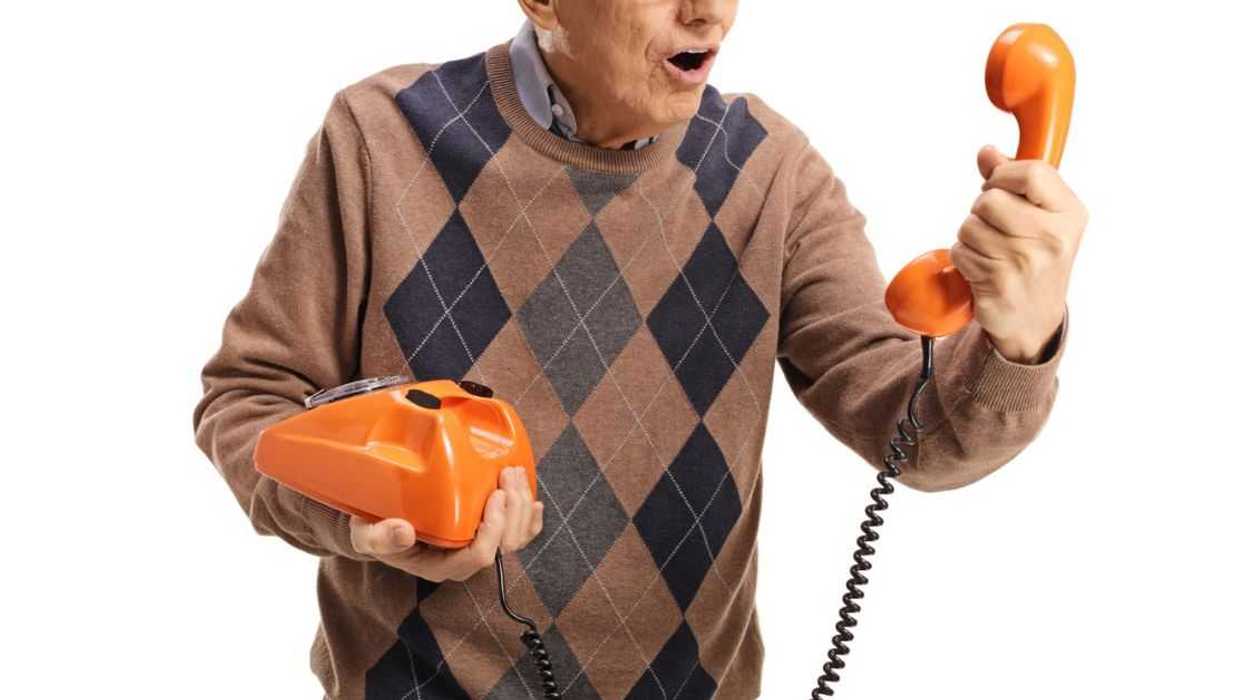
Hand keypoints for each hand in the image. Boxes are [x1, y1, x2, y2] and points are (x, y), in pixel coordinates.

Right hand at [348, 466, 544, 580]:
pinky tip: (534, 503)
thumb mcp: (367, 534)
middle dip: (513, 510)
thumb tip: (403, 531)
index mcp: (442, 565)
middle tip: (508, 475)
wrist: (380, 527)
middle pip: (505, 545)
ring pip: (515, 538)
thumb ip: (380, 537)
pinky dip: (530, 520)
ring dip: (522, 506)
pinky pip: (517, 534)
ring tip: (515, 474)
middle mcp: (465, 560)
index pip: (480, 556)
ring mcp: (477, 548)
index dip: (493, 529)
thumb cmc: (375, 530)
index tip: (494, 496)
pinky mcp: (484, 534)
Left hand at [950, 145, 1087, 362]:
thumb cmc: (1036, 259)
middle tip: (995, 227)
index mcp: (1070, 213)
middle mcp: (1053, 237)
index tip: (1000, 186)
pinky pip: (961, 252)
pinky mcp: (999, 283)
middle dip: (981, 210)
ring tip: (991, 250)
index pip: (1031, 172)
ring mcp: (1026, 262)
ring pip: (969, 225)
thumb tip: (987, 152)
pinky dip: (964, 258)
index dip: (1003, 175)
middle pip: (990, 199)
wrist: (1035, 318)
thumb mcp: (1040, 216)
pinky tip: (983, 269)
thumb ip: (1013, 180)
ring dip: (971, 236)